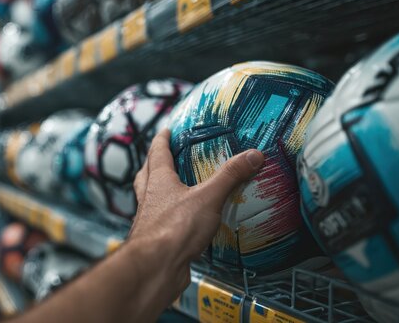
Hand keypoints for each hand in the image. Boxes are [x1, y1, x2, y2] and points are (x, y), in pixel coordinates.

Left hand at [129, 129, 263, 289]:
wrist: (156, 266)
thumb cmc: (174, 228)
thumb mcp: (208, 198)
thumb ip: (230, 176)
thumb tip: (253, 155)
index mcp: (158, 181)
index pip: (157, 152)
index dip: (161, 140)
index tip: (165, 131)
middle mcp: (149, 198)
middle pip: (146, 174)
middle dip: (153, 164)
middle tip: (162, 158)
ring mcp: (150, 220)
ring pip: (150, 199)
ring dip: (158, 191)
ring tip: (173, 190)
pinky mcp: (156, 240)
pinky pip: (161, 223)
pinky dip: (170, 218)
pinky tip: (182, 223)